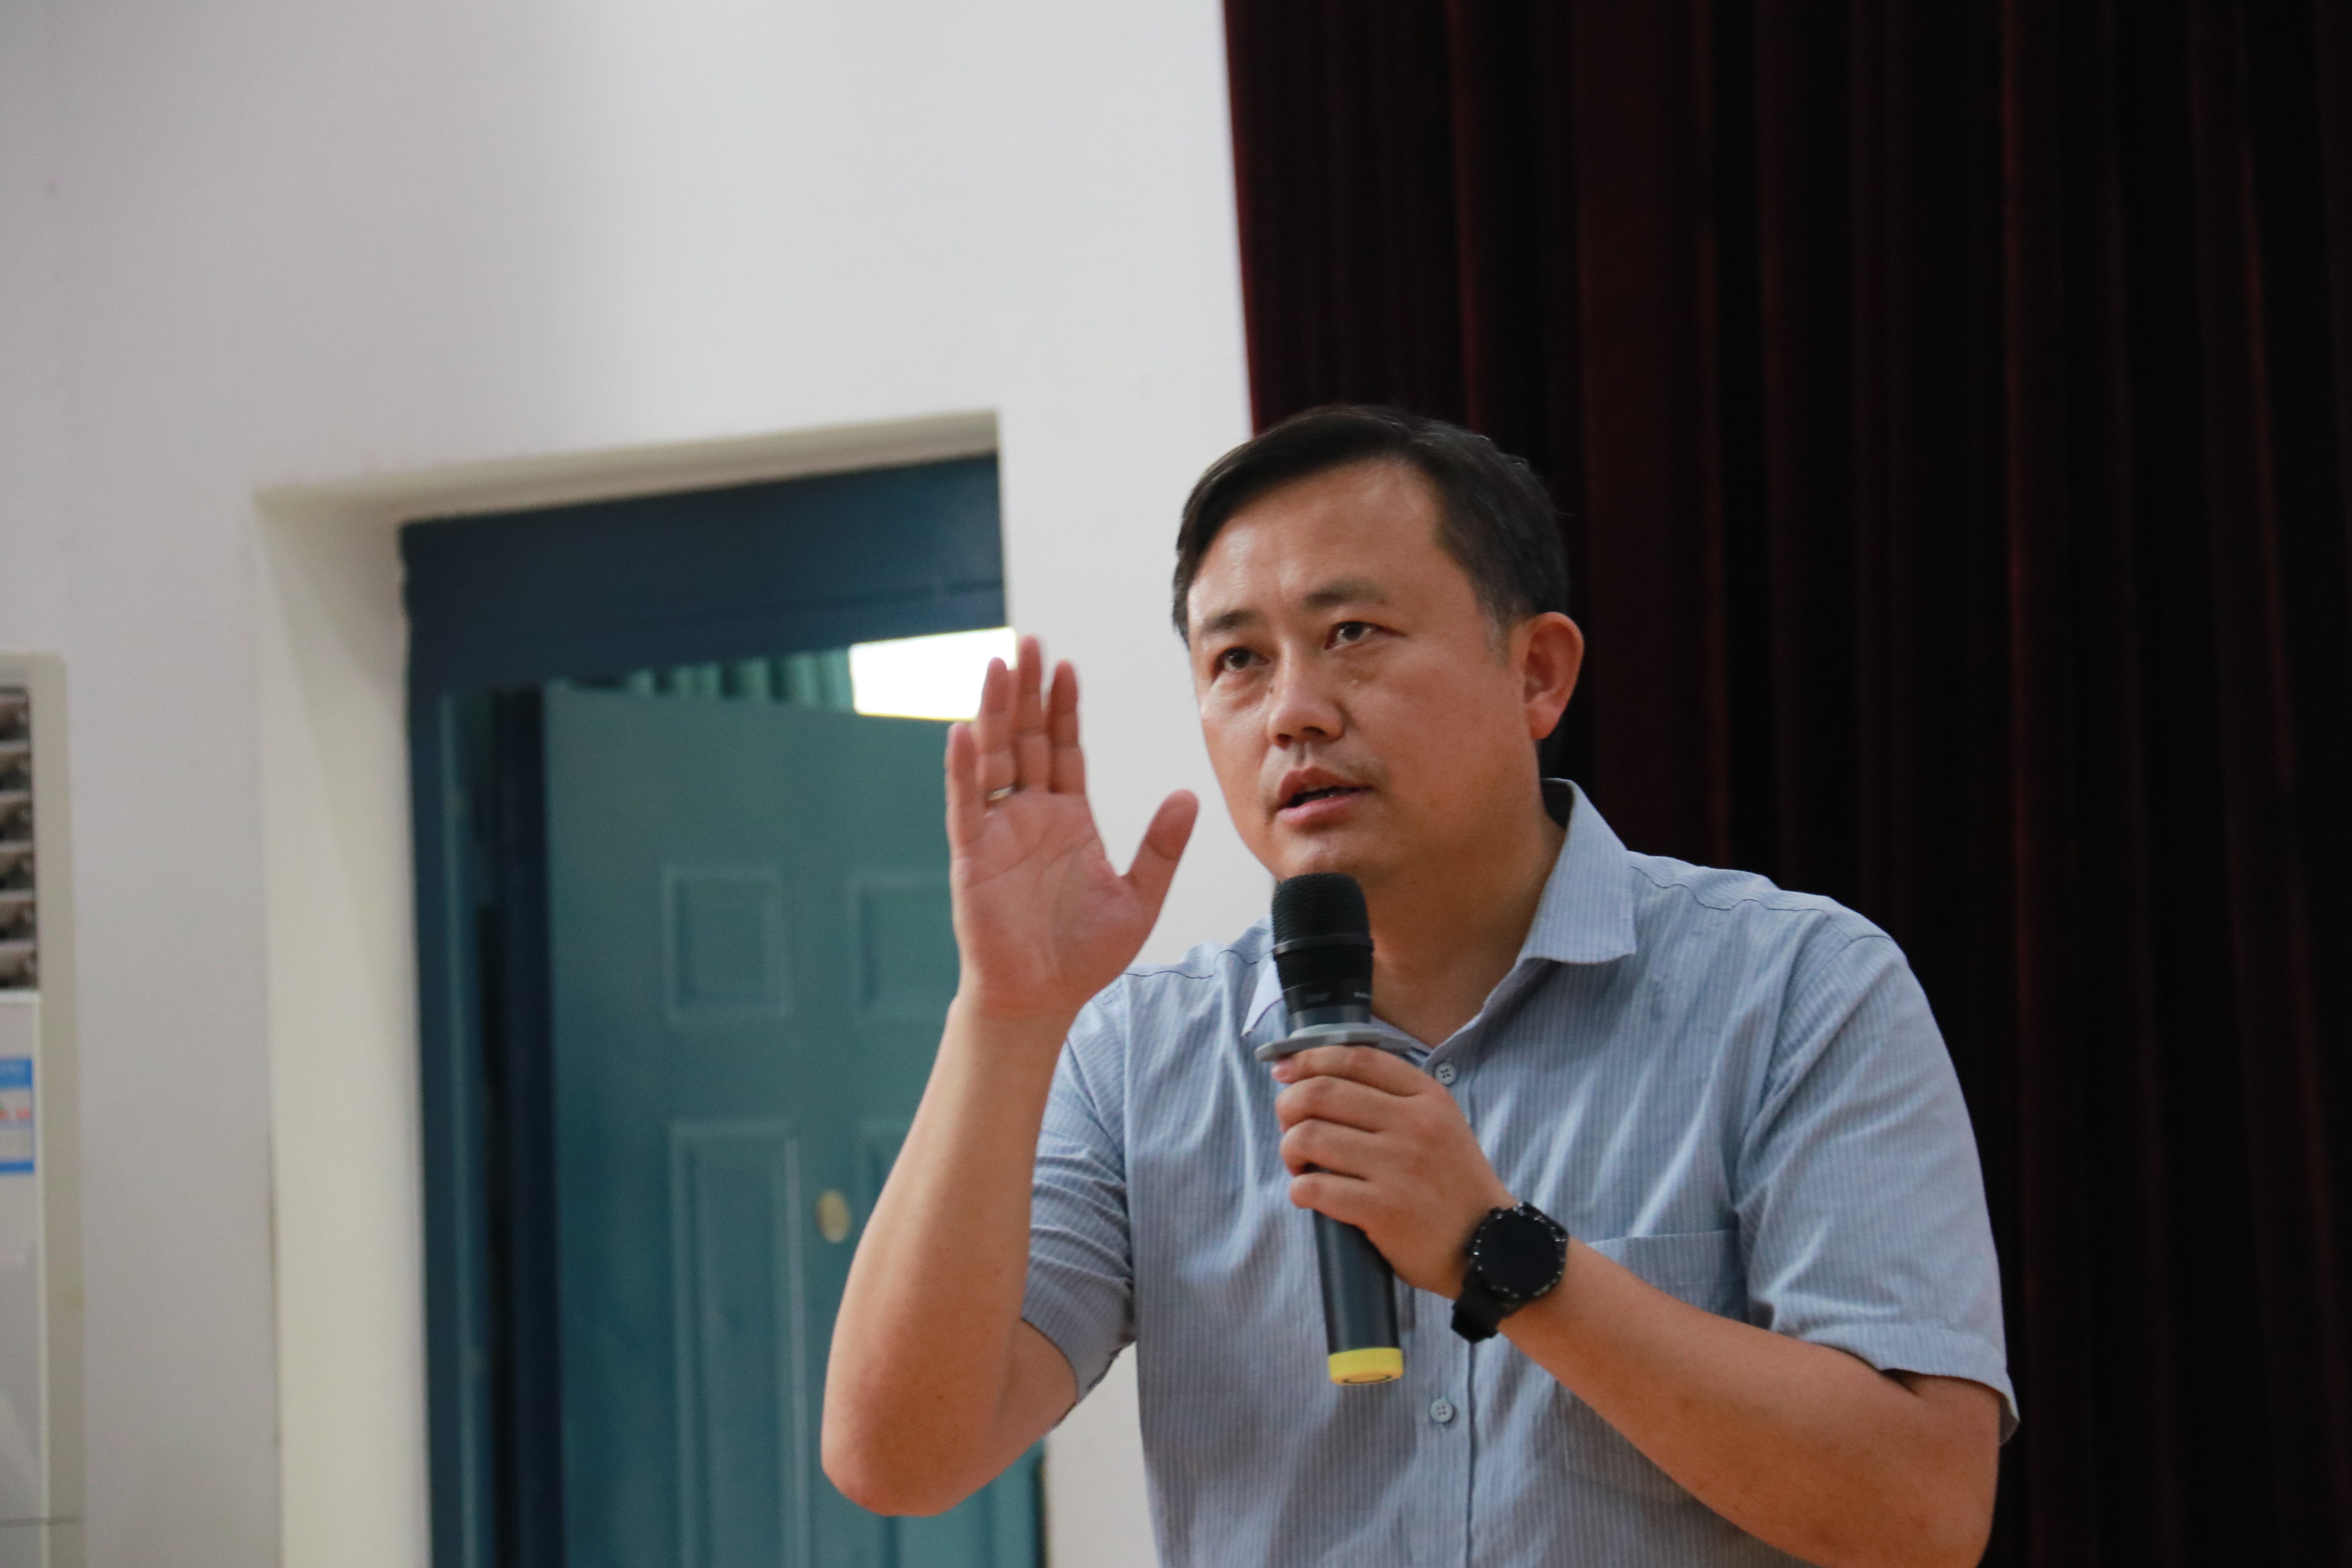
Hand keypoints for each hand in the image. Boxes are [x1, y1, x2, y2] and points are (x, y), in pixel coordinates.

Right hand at [945, 635, 1197, 1027]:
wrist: (1042, 998)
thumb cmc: (1084, 954)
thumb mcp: (1139, 896)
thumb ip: (1161, 847)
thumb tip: (1188, 795)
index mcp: (1067, 819)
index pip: (1063, 749)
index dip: (1063, 708)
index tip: (1065, 666)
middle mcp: (1030, 816)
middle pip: (1025, 740)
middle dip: (1026, 692)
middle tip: (1026, 643)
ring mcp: (999, 832)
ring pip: (994, 759)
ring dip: (994, 714)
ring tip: (998, 667)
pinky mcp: (973, 856)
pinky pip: (966, 805)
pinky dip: (964, 769)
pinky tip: (963, 730)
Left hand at [1271, 1047, 1515, 1295]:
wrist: (1492, 1247)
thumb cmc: (1453, 1184)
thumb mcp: (1440, 1124)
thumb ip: (1394, 1097)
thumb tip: (1319, 1079)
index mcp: (1427, 1097)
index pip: (1356, 1058)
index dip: (1309, 1058)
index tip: (1283, 1071)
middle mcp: (1413, 1124)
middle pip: (1321, 1092)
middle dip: (1288, 1106)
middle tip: (1288, 1126)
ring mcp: (1398, 1167)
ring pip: (1310, 1137)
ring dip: (1289, 1149)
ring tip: (1299, 1164)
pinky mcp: (1383, 1209)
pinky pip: (1315, 1188)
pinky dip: (1299, 1189)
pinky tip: (1307, 1194)